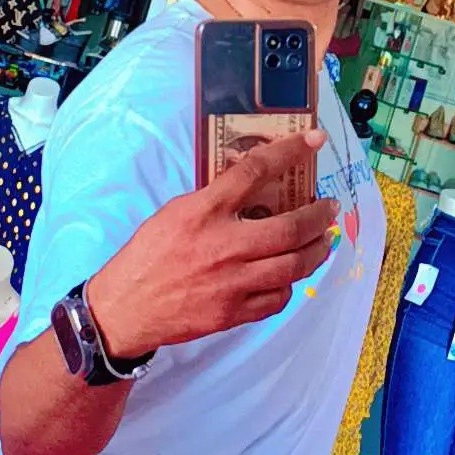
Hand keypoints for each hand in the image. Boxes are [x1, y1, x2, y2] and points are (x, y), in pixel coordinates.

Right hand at [88, 130, 335, 357]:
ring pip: (293, 265)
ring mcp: (232, 282)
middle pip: (290, 227)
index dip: (291, 152)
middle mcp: (223, 245)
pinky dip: (289, 283)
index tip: (315, 141)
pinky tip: (289, 274)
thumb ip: (214, 200)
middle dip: (320, 216)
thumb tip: (254, 189)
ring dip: (316, 250)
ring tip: (322, 240)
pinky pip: (278, 297)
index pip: (255, 171)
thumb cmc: (147, 255)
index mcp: (204, 211)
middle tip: (329, 208)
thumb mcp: (175, 212)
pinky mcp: (234, 313)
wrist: (125, 308)